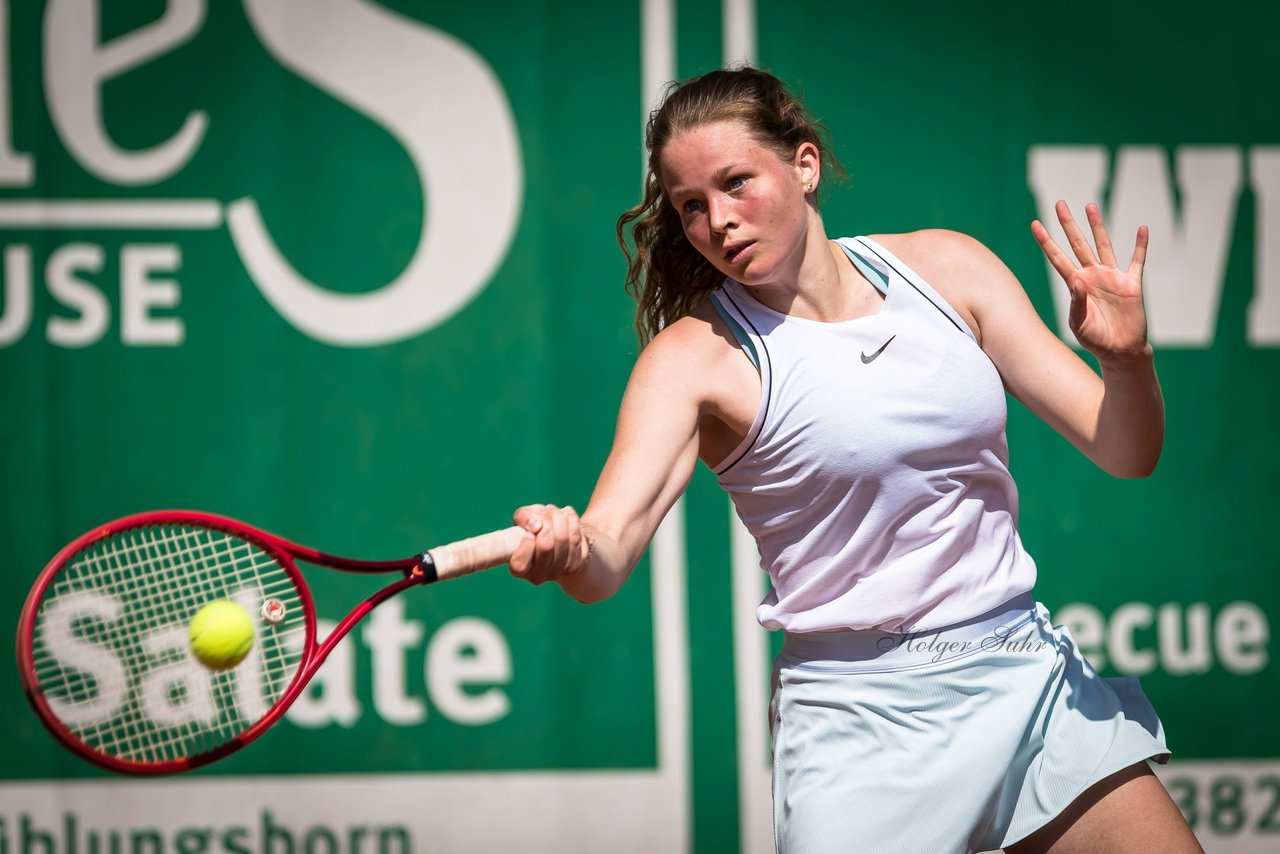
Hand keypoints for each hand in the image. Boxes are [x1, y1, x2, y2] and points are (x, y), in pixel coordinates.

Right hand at [508, 503, 589, 584]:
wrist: (556, 534)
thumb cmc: (533, 526)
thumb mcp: (523, 517)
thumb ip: (523, 517)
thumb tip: (536, 525)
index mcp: (518, 568)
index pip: (519, 564)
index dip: (525, 546)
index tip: (529, 531)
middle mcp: (536, 577)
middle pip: (545, 545)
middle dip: (547, 522)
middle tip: (546, 510)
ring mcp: (556, 574)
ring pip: (562, 540)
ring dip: (559, 518)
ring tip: (555, 510)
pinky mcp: (573, 567)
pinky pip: (575, 540)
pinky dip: (572, 522)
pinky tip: (567, 514)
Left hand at [1031, 201, 1150, 363]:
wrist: (1119, 350)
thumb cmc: (1095, 339)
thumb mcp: (1079, 323)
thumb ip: (1077, 302)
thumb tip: (1077, 280)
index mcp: (1075, 284)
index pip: (1057, 258)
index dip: (1046, 241)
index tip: (1035, 224)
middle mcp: (1092, 276)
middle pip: (1078, 244)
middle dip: (1068, 224)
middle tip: (1059, 203)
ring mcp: (1112, 278)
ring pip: (1103, 245)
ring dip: (1097, 226)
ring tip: (1090, 206)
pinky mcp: (1131, 284)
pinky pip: (1137, 261)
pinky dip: (1140, 246)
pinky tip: (1142, 229)